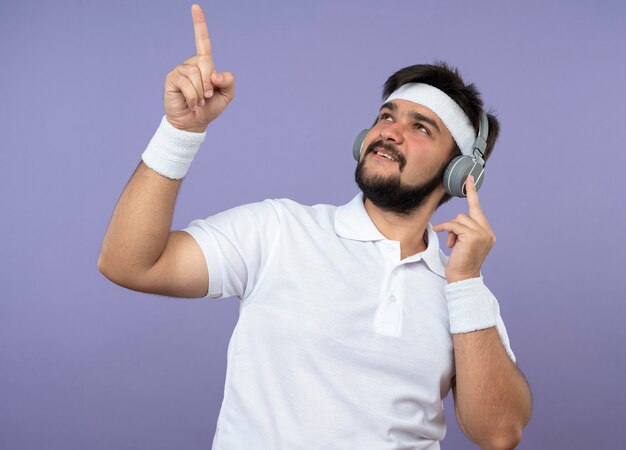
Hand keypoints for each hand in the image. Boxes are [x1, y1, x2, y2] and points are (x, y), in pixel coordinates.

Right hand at [164, 3, 234, 131]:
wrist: (194, 123)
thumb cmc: (210, 108)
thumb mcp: (227, 95)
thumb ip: (228, 81)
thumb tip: (215, 74)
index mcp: (205, 64)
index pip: (202, 40)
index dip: (199, 24)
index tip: (195, 7)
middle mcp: (191, 63)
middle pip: (205, 62)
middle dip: (209, 83)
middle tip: (207, 96)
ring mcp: (180, 70)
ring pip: (196, 74)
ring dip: (201, 93)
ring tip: (198, 101)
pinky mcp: (172, 78)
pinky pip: (187, 83)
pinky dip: (193, 97)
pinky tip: (191, 103)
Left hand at [432, 176, 495, 282]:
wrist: (462, 278)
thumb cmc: (460, 263)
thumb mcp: (464, 244)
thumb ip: (465, 230)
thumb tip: (456, 221)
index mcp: (487, 233)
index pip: (478, 209)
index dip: (473, 193)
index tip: (469, 178)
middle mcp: (488, 232)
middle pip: (467, 213)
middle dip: (456, 224)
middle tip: (453, 240)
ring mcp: (482, 234)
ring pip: (460, 219)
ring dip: (452, 230)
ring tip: (453, 244)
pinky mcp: (473, 237)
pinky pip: (454, 225)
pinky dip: (446, 229)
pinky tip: (445, 238)